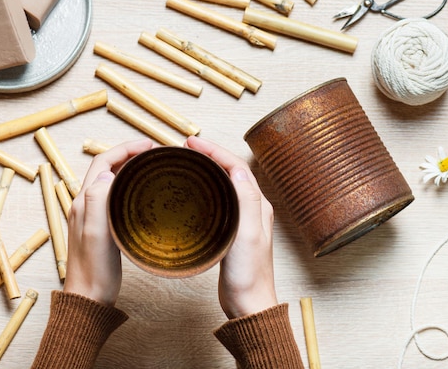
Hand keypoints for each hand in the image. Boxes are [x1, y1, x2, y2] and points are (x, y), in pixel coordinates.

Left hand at [63, 139, 153, 305]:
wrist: (88, 299)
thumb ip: (97, 200)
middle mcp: (85, 204)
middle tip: (154, 153)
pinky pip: (115, 196)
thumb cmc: (94, 271)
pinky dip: (130, 186)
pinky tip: (143, 193)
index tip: (149, 146)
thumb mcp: (97, 234)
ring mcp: (92, 215)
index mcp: (83, 202)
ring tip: (151, 166)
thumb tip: (108, 172)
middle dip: (129, 154)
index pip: (103, 162)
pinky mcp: (101, 225)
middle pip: (107, 167)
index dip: (126, 149)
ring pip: (111, 180)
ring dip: (129, 168)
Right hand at [186, 136, 277, 318]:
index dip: (215, 151)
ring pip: (226, 184)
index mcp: (258, 205)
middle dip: (211, 155)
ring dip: (209, 169)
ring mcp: (243, 220)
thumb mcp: (247, 235)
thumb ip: (246, 202)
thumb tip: (238, 170)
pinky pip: (220, 200)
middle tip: (188, 147)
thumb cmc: (249, 274)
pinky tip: (194, 192)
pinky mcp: (233, 231)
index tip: (193, 143)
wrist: (249, 304)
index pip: (237, 167)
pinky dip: (207, 189)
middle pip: (232, 171)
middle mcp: (253, 208)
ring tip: (189, 161)